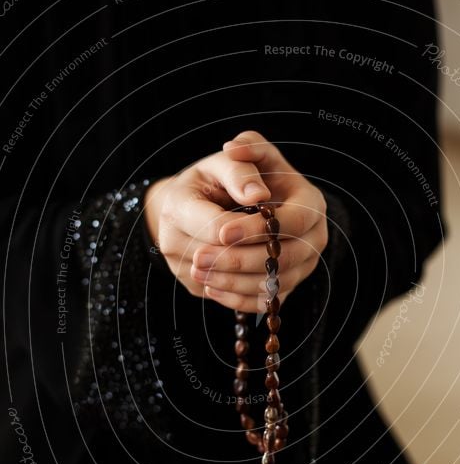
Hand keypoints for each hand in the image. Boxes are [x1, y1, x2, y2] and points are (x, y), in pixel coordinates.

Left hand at [144, 131, 327, 312]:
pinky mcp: (284, 287)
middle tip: (200, 257)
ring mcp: (301, 266)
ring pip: (273, 284)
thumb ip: (240, 158)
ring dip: (233, 282)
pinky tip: (210, 286)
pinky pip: (265, 302)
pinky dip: (236, 299)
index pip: (294, 221)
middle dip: (240, 260)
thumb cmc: (233, 179)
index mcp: (310, 203)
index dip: (258, 229)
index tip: (223, 232)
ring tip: (198, 271)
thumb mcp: (235, 161)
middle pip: (285, 259)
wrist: (231, 204)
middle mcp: (314, 237)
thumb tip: (241, 165)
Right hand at [144, 147, 270, 301]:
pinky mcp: (196, 288)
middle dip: (257, 254)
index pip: (216, 227)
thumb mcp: (225, 163)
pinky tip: (272, 279)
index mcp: (177, 205)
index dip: (248, 228)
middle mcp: (171, 241)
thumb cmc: (215, 180)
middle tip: (284, 246)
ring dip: (260, 276)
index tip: (275, 221)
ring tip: (282, 261)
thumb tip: (259, 195)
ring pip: (227, 284)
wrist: (192, 204)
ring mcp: (182, 269)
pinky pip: (227, 300)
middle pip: (221, 259)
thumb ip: (241, 172)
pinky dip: (254, 294)